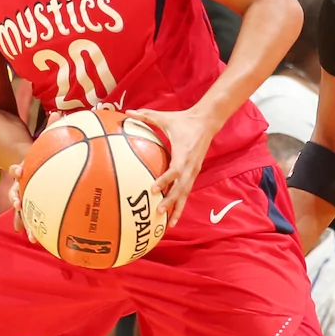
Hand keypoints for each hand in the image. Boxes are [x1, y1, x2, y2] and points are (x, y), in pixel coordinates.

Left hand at [127, 105, 212, 223]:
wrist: (207, 121)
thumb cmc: (184, 120)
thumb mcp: (165, 117)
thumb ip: (146, 116)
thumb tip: (127, 112)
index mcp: (183, 154)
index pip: (174, 171)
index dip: (164, 180)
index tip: (153, 189)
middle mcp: (190, 166)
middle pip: (181, 188)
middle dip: (170, 201)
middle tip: (158, 211)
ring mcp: (194, 171)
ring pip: (186, 193)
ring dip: (178, 208)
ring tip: (169, 223)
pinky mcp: (194, 172)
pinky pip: (187, 191)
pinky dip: (181, 203)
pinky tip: (174, 215)